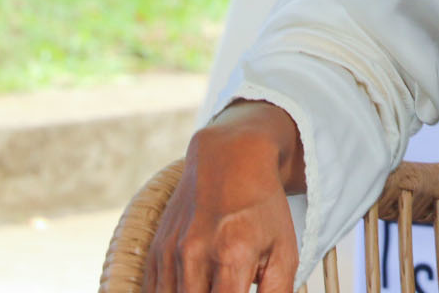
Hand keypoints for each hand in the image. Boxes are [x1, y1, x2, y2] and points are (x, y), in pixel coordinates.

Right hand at [144, 101, 300, 292]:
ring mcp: (172, 250)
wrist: (230, 160)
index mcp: (233, 254)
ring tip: (214, 283)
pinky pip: (154, 292)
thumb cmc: (262, 209)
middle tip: (230, 286)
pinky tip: (194, 286)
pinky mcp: (157, 249)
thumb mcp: (284, 249)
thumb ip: (277, 292)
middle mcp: (196, 252)